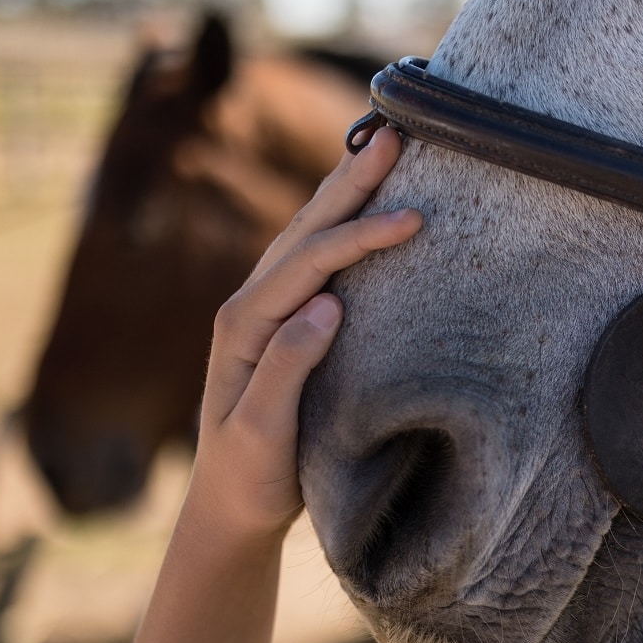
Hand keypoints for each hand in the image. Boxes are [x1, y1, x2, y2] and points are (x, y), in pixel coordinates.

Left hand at [187, 127, 419, 541]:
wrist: (230, 507)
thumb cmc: (251, 476)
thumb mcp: (264, 432)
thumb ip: (286, 368)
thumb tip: (327, 305)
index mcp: (243, 326)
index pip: (309, 263)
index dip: (359, 236)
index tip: (413, 218)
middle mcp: (248, 307)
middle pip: (305, 229)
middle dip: (351, 182)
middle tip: (396, 136)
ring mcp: (264, 312)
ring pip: (307, 234)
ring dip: (346, 191)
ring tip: (384, 150)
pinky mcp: (284, 324)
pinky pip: (315, 259)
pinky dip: (342, 223)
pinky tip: (365, 208)